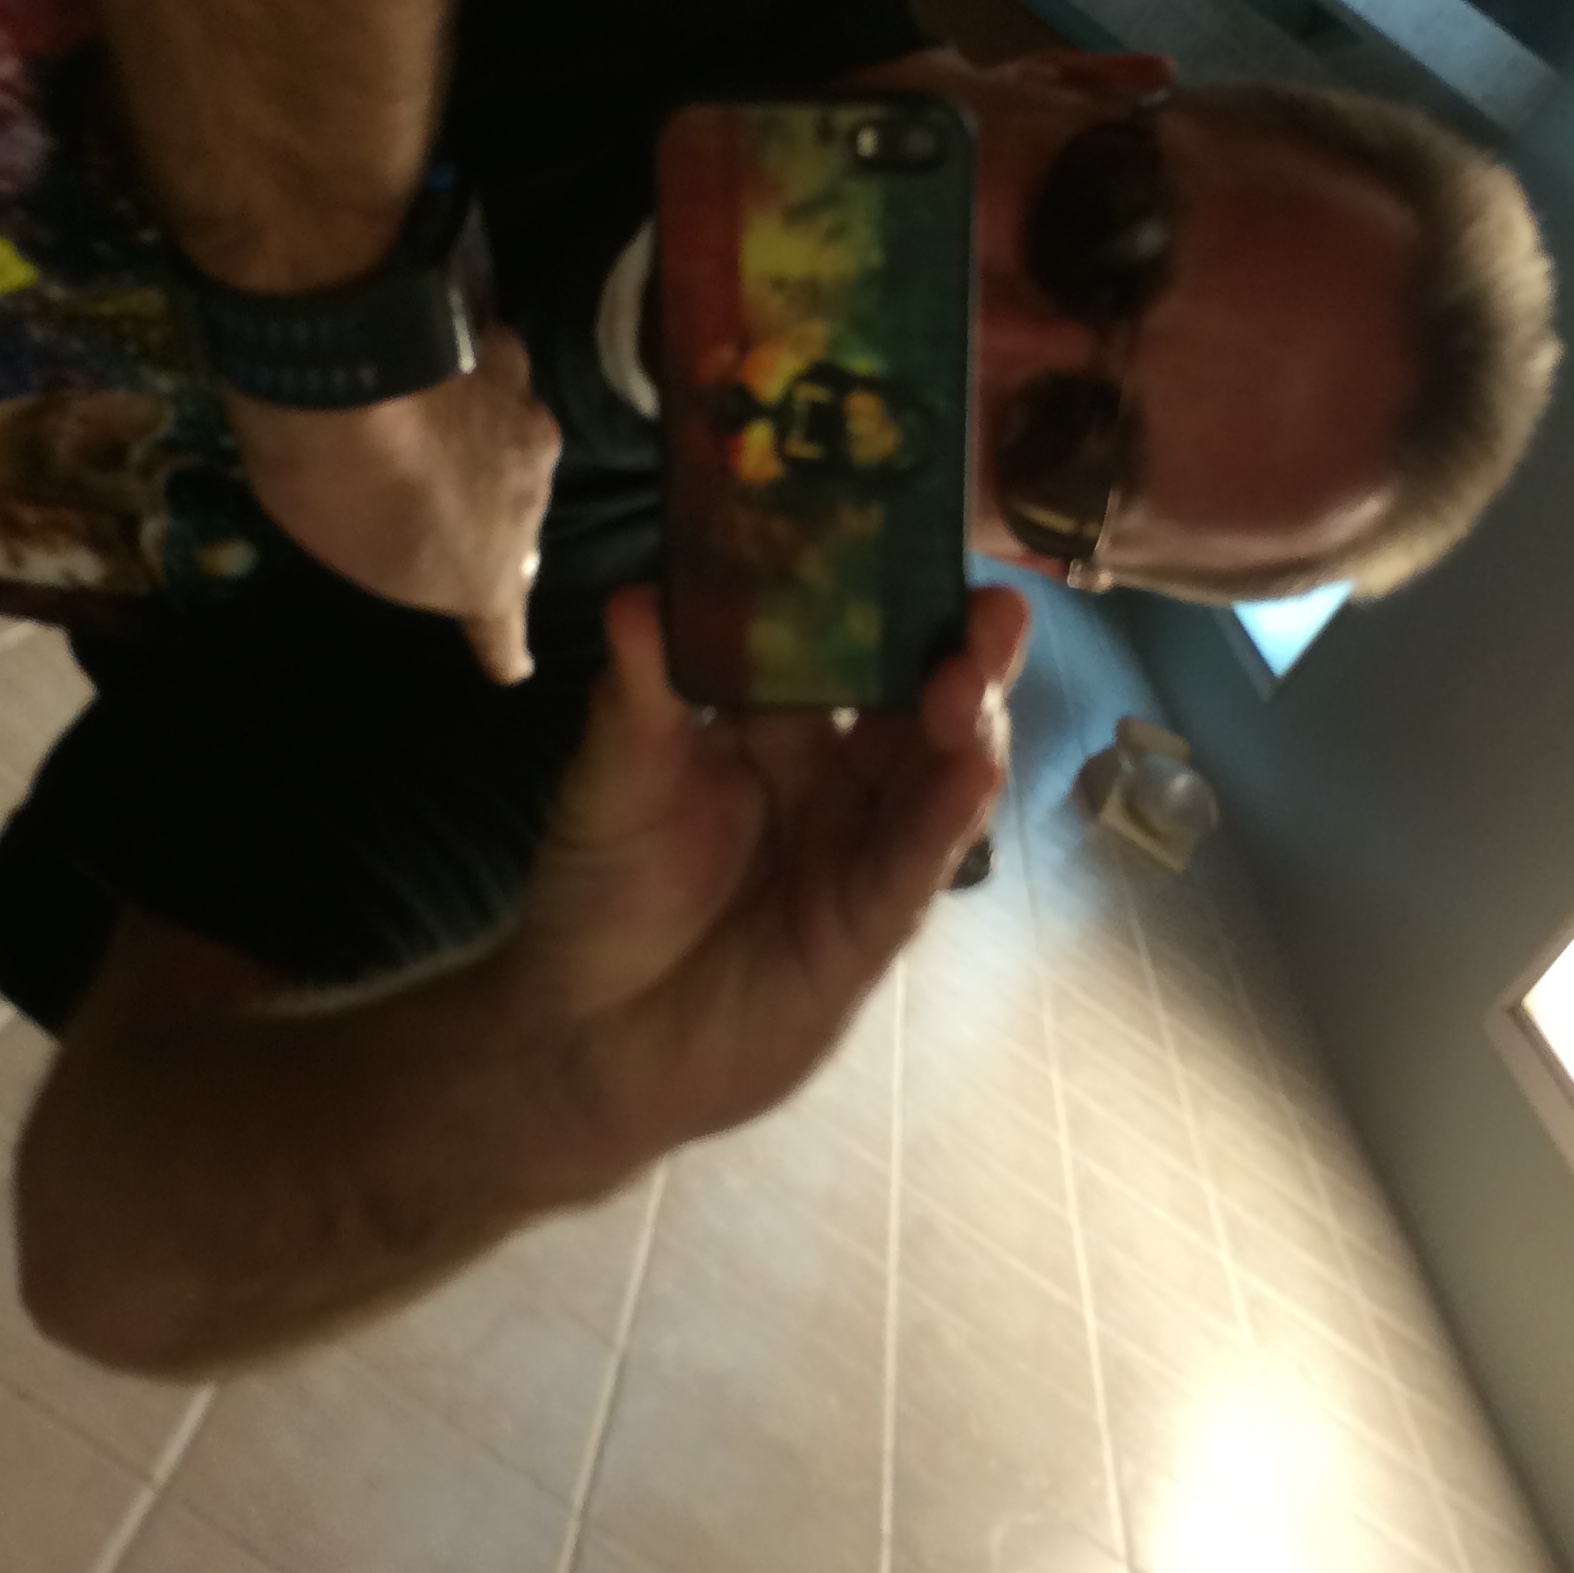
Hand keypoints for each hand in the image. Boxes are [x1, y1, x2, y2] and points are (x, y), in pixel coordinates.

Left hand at [224, 324, 561, 680]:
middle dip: (486, 514)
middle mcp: (528, 505)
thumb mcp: (352, 547)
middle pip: (514, 519)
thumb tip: (408, 529)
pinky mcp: (504, 353)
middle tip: (434, 492)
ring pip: (515, 443)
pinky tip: (434, 349)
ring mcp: (524, 426)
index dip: (504, 647)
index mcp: (487, 577)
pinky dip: (468, 367)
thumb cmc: (332, 491)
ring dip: (483, 439)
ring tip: (431, 417)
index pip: (502, 626)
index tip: (510, 667)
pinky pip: (493, 366)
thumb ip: (395, 550)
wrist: (348, 384)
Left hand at [506, 582, 1033, 1170]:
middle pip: (923, 698)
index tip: (917, 536)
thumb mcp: (612, 777)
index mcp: (782, 722)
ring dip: (969, 721)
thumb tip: (637, 594)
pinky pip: (918, 861)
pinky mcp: (870, 924)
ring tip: (973, 675)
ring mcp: (863, 848)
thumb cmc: (599, 894)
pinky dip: (949, 814)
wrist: (584, 1036)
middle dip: (963, 650)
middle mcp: (840, 776)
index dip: (889, 592)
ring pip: (941, 772)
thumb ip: (639, 693)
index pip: (851, 639)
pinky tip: (971, 769)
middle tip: (989, 607)